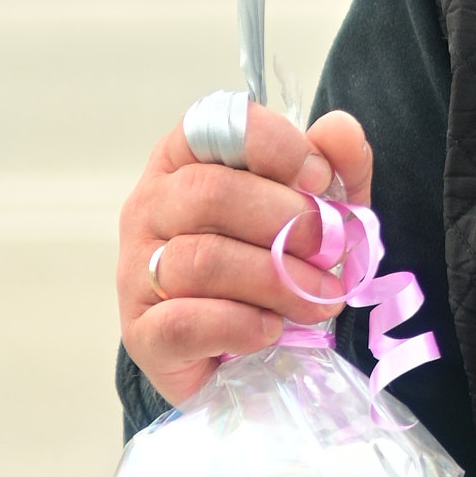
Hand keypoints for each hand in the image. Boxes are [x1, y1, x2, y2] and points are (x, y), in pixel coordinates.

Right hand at [117, 102, 372, 406]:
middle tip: (330, 250)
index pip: (217, 125)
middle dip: (286, 221)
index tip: (320, 179)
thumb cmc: (272, 261)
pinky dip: (241, 325)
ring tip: (321, 299)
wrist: (239, 351)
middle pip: (210, 192)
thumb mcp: (316, 208)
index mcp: (185, 159)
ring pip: (201, 260)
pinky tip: (271, 328)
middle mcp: (150, 205)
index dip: (275, 146)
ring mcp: (136, 269)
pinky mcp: (141, 333)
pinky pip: (185, 323)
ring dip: (276, 280)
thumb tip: (339, 130)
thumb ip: (336, 165)